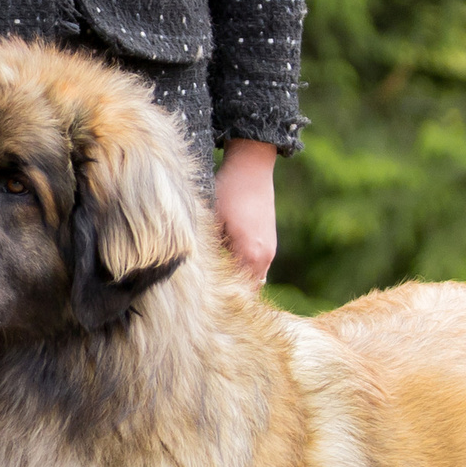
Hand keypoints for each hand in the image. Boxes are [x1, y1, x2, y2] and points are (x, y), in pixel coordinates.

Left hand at [214, 137, 277, 286]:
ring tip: (217, 273)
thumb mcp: (212, 220)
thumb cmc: (228, 191)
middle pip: (248, 289)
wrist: (252, 167)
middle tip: (208, 292)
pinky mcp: (269, 241)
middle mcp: (265, 257)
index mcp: (250, 254)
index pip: (239, 293)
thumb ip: (208, 250)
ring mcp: (270, 249)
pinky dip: (245, 266)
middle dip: (231, 291)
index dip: (222, 297)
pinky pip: (258, 265)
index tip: (204, 299)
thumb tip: (195, 271)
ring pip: (254, 277)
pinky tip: (227, 256)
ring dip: (239, 278)